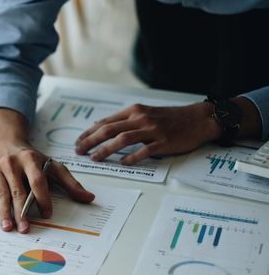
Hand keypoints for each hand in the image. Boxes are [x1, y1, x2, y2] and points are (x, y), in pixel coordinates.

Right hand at [0, 109, 94, 233]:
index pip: (37, 180)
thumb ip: (69, 182)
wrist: (4, 140)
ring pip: (0, 193)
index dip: (42, 198)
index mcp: (30, 159)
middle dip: (21, 211)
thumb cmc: (30, 157)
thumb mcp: (50, 165)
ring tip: (8, 228)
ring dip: (4, 212)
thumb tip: (89, 198)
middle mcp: (12, 162)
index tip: (47, 214)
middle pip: (18, 190)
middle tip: (25, 229)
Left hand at [75, 103, 220, 164]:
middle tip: (78, 151)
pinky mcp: (164, 142)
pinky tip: (122, 163)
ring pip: (123, 139)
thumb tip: (100, 126)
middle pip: (109, 130)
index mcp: (133, 111)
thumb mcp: (144, 112)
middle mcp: (140, 118)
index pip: (105, 122)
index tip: (77, 141)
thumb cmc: (169, 118)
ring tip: (94, 158)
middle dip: (90, 140)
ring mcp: (152, 130)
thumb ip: (123, 119)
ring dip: (106, 149)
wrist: (198, 119)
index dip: (89, 132)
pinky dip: (132, 157)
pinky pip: (145, 150)